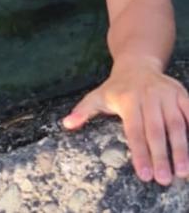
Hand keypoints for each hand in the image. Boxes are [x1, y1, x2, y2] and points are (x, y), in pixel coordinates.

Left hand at [62, 60, 188, 185]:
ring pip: (176, 125)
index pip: (134, 131)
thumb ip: (83, 111)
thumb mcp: (96, 96)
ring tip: (182, 172)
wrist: (137, 64)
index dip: (139, 154)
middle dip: (161, 156)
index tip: (144, 175)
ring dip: (181, 149)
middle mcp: (148, 97)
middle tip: (163, 179)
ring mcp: (167, 95)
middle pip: (156, 131)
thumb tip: (66, 124)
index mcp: (127, 100)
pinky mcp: (182, 94)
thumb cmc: (116, 87)